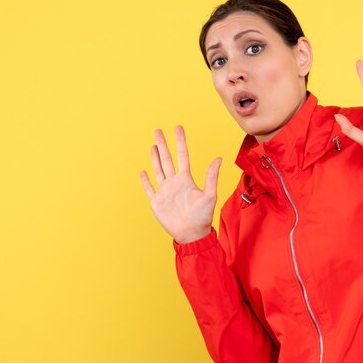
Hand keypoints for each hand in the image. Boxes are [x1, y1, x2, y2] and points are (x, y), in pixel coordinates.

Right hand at [140, 126, 221, 243]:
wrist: (191, 234)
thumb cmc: (202, 217)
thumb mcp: (209, 195)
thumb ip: (211, 177)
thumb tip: (219, 158)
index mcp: (186, 179)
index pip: (182, 156)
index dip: (180, 142)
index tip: (178, 128)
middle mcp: (174, 183)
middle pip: (167, 159)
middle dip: (163, 145)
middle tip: (158, 131)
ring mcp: (165, 191)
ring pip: (158, 170)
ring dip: (155, 158)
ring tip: (153, 145)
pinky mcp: (157, 202)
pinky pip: (150, 188)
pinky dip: (146, 180)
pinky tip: (143, 172)